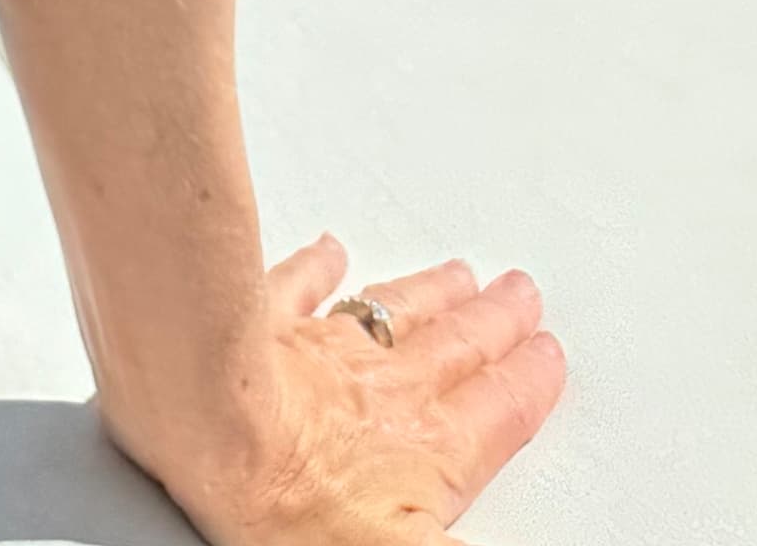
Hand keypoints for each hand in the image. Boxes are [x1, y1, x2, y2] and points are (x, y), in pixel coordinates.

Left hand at [130, 236, 564, 543]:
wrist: (209, 432)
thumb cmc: (295, 504)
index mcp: (428, 448)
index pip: (497, 414)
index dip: (527, 385)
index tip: (548, 354)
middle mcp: (385, 390)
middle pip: (456, 349)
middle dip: (494, 324)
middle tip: (520, 293)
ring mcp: (324, 352)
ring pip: (393, 312)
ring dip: (431, 293)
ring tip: (459, 273)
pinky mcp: (262, 327)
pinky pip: (297, 287)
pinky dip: (317, 268)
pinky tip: (329, 252)